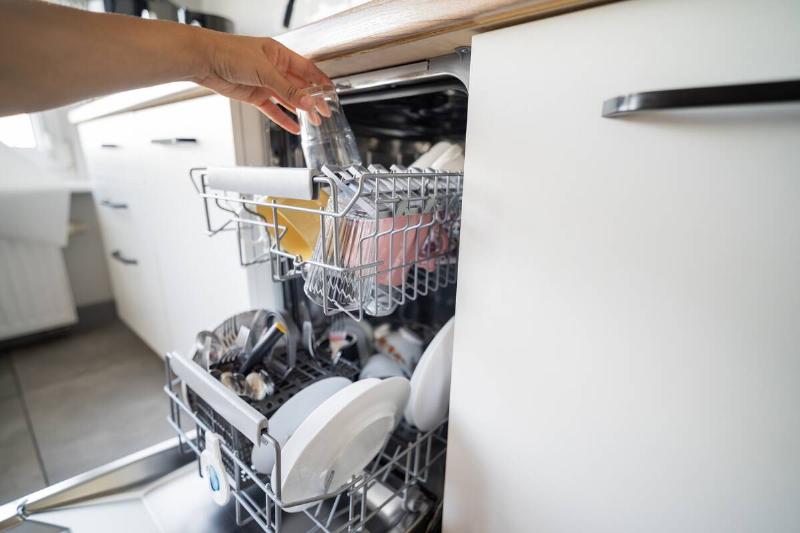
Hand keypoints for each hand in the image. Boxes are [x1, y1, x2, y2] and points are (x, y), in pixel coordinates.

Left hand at [194, 34, 330, 133]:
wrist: (204, 60)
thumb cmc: (230, 53)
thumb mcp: (265, 71)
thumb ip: (288, 90)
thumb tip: (308, 102)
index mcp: (279, 54)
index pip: (306, 69)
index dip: (320, 81)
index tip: (331, 93)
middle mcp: (272, 68)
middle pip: (299, 87)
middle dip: (313, 100)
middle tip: (325, 113)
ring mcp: (263, 83)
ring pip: (287, 99)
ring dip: (301, 111)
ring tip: (314, 122)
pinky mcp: (254, 95)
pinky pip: (272, 109)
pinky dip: (283, 118)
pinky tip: (293, 126)